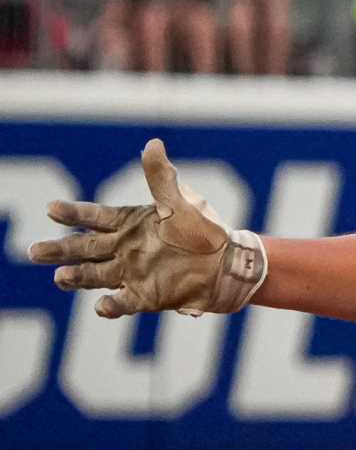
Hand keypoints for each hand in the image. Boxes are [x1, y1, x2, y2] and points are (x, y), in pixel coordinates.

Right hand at [29, 139, 266, 318]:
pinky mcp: (147, 296)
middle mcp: (124, 249)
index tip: (51, 208)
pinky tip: (101, 306)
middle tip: (34, 251)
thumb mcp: (181, 203)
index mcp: (130, 224)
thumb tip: (153, 144)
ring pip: (95, 275)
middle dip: (59, 250)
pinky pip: (123, 303)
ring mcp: (133, 273)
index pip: (94, 217)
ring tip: (60, 277)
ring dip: (77, 277)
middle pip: (84, 249)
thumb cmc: (204, 230)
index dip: (72, 214)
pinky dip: (111, 306)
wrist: (228, 265)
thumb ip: (162, 178)